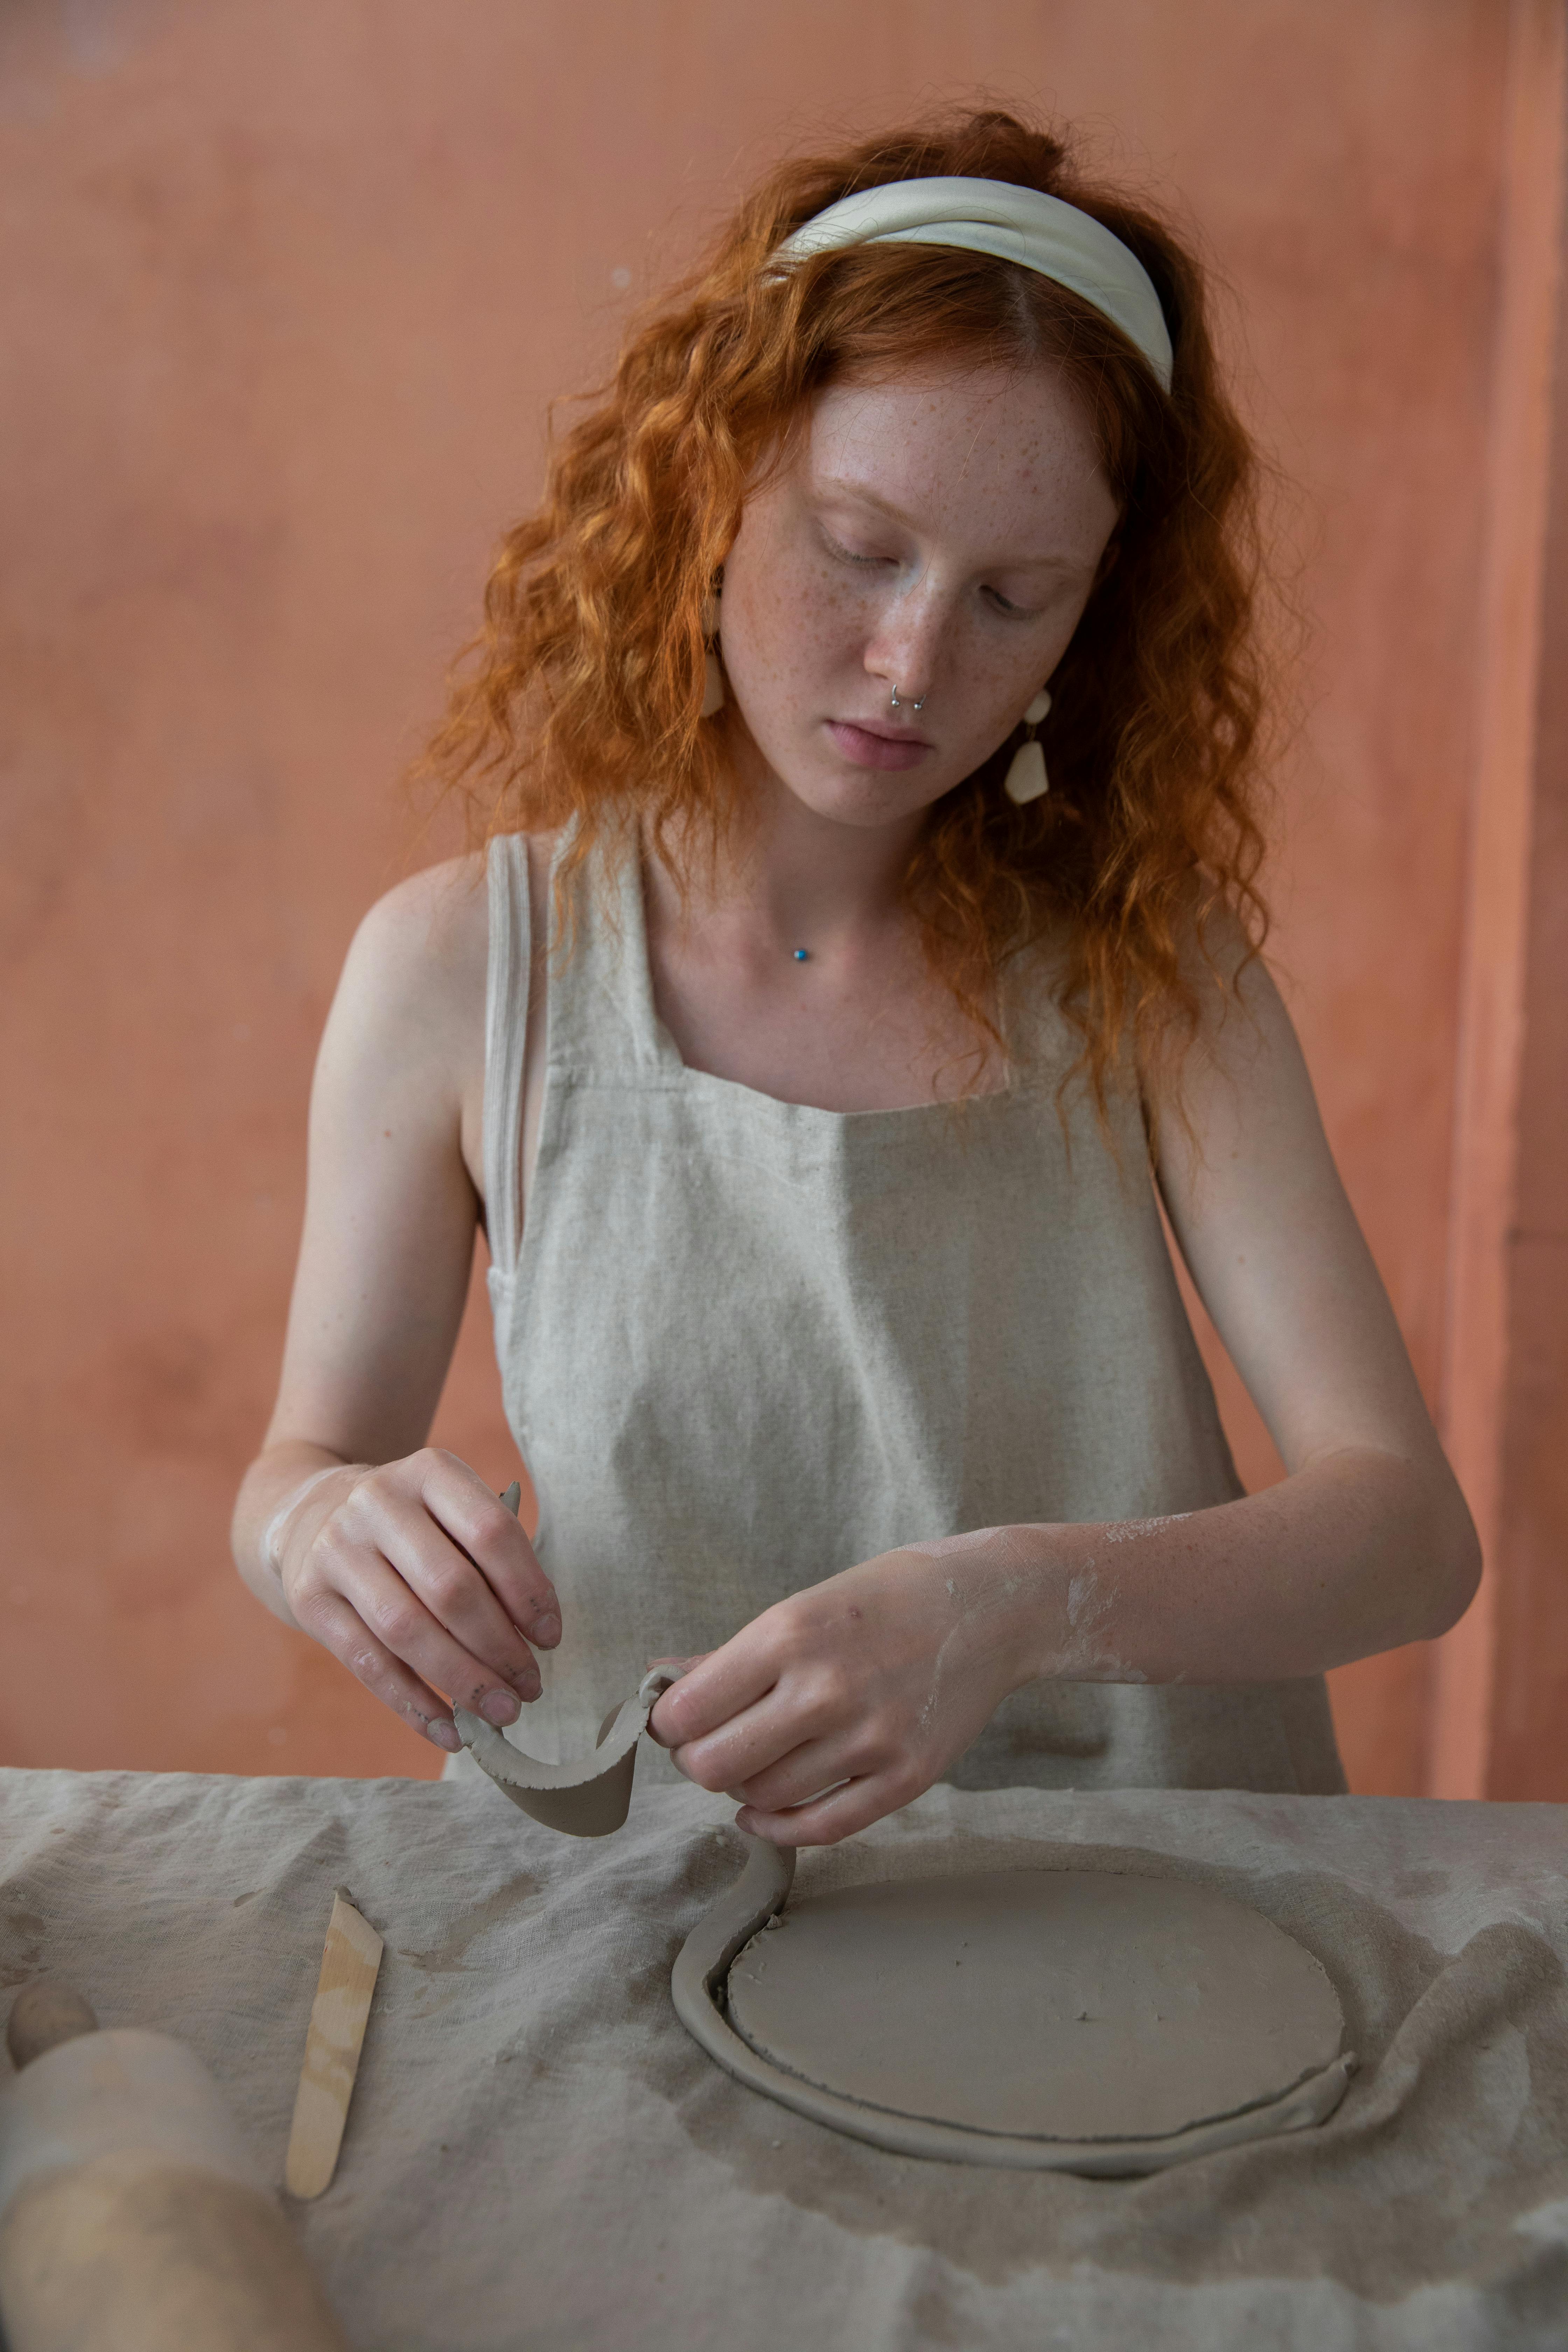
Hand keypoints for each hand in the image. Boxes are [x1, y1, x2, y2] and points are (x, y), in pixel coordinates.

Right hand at [275, 1449, 560, 1752]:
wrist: (312, 1514)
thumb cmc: (412, 1525)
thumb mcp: (451, 1514)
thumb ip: (492, 1561)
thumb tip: (533, 1641)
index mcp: (430, 1471)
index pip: (492, 1533)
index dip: (529, 1591)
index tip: (551, 1638)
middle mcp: (377, 1502)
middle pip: (451, 1588)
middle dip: (500, 1647)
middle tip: (531, 1687)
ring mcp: (336, 1549)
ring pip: (407, 1631)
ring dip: (463, 1680)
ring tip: (502, 1711)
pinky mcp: (309, 1597)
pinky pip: (368, 1664)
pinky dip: (414, 1705)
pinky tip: (450, 1731)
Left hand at [646, 1542, 1035, 1844]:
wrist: (990, 1607)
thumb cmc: (886, 1599)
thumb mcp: (801, 1607)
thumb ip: (729, 1656)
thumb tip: (661, 1682)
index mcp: (790, 1635)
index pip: (688, 1712)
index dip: (668, 1725)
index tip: (676, 1722)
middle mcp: (827, 1689)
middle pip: (716, 1765)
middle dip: (698, 1762)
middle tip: (709, 1747)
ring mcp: (871, 1739)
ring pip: (765, 1797)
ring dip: (741, 1789)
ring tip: (751, 1763)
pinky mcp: (907, 1777)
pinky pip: (824, 1828)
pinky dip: (779, 1828)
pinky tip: (763, 1813)